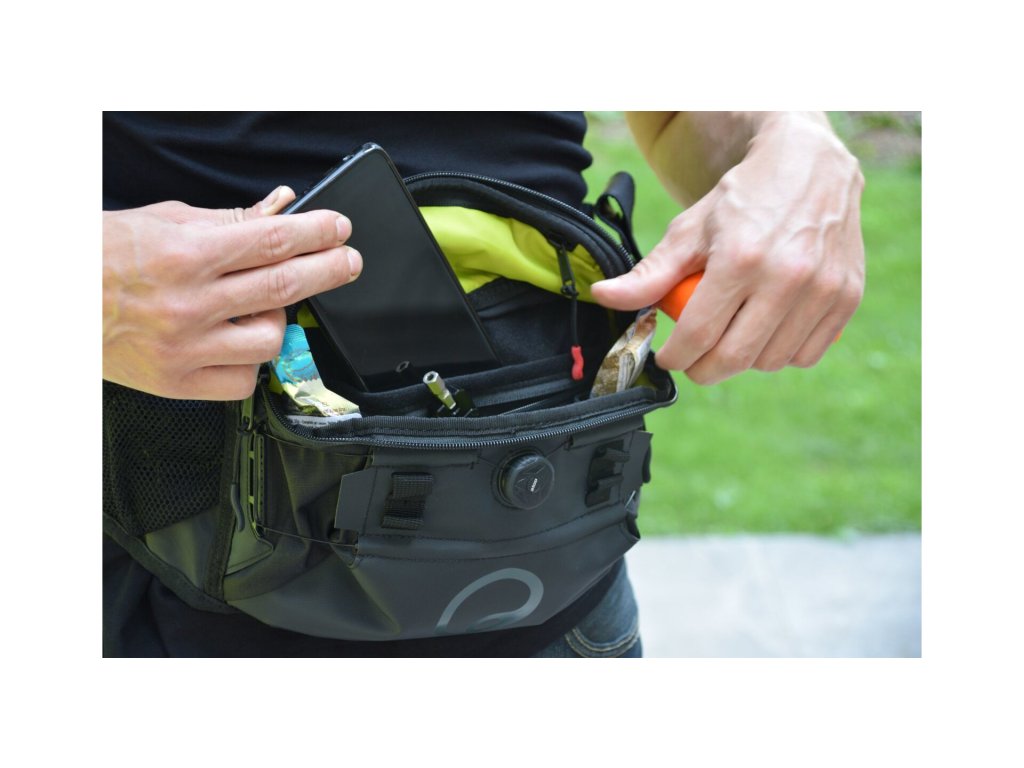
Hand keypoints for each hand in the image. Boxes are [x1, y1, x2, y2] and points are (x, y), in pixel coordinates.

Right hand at [103, 186, 361, 399]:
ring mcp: (186, 348)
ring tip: (269, 303)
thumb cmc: (102, 255)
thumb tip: (281, 208)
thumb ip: (229, 220)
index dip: (316, 233)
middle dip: (328, 269)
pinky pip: (243, 382)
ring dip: (283, 317)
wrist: (53, 298)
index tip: (340, 229)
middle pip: (283, 286)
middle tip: (349, 260)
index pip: (272, 241)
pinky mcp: (179, 383)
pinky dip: (254, 362)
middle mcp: (189, 304)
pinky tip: (244, 342)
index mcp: (185, 255)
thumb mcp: (165, 220)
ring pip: (269, 339)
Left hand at [592, 114, 864, 384]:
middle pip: (734, 358)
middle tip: (693, 360)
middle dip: (704, 370)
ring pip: (771, 361)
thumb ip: (649, 273)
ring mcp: (822, 289)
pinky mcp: (847, 297)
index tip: (668, 357)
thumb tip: (601, 296)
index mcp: (740, 258)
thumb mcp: (690, 230)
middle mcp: (787, 276)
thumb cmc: (743, 200)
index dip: (676, 357)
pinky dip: (782, 354)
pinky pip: (807, 354)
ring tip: (731, 336)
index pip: (699, 335)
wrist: (811, 167)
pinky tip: (767, 330)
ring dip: (744, 361)